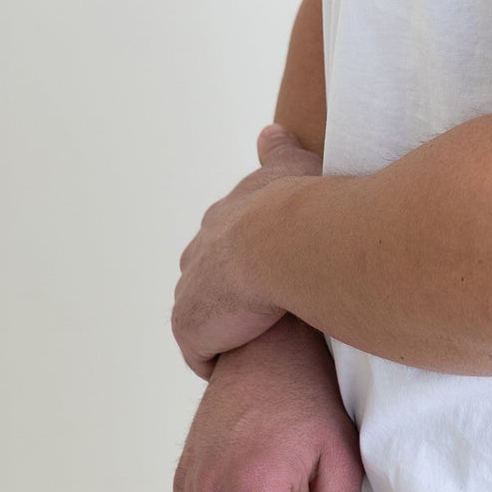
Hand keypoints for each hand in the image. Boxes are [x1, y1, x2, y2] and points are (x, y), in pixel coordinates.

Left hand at [172, 125, 321, 377]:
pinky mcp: (191, 329)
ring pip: (205, 317)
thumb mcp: (292, 168)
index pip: (223, 242)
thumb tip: (270, 130)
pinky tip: (254, 361)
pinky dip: (223, 358)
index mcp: (224, 222)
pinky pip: (203, 354)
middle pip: (205, 280)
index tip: (264, 268)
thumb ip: (279, 151)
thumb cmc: (300, 206)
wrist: (284, 243)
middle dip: (227, 293)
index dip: (243, 256)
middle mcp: (199, 254)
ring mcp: (191, 293)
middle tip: (268, 308)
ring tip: (264, 341)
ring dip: (228, 328)